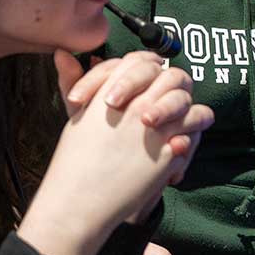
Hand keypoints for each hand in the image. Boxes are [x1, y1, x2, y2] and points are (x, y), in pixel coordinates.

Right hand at [19, 72, 213, 254]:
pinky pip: (191, 135)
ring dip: (189, 110)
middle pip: (173, 76)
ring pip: (188, 104)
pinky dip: (189, 139)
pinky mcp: (168, 151)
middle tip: (172, 97)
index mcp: (115, 90)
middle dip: (175, 85)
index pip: (144, 62)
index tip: (151, 80)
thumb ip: (78, 82)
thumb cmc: (74, 160)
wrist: (79, 201)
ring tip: (183, 121)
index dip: (151, 68)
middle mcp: (138, 103)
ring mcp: (157, 127)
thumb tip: (64, 53)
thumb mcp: (76, 117)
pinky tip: (177, 147)